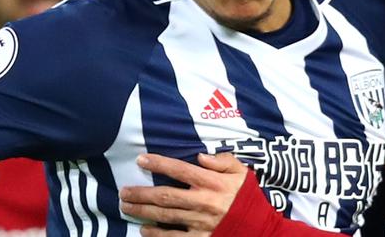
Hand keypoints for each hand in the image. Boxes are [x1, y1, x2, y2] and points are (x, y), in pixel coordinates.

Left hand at [119, 152, 247, 235]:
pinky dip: (157, 234)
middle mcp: (202, 201)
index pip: (180, 169)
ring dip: (143, 210)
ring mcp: (199, 222)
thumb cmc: (248, 196)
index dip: (159, 163)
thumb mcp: (241, 172)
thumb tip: (200, 156)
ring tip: (126, 206)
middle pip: (165, 195)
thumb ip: (222, 161)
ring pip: (164, 215)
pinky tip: (144, 230)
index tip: (141, 159)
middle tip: (123, 190)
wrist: (261, 227)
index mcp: (211, 182)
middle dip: (141, 192)